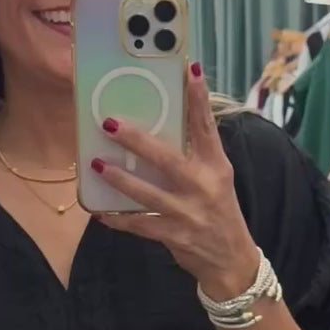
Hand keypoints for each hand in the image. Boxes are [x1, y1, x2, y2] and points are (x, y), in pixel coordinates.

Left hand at [92, 64, 260, 300]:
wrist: (231, 260)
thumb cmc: (219, 212)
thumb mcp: (216, 179)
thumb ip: (195, 155)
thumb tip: (159, 128)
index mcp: (216, 166)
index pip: (207, 126)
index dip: (198, 98)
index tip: (189, 69)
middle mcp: (204, 186)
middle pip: (167, 158)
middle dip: (136, 140)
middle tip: (109, 123)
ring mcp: (189, 213)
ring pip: (148, 193)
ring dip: (120, 179)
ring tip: (97, 165)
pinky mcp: (176, 236)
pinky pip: (140, 225)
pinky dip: (119, 219)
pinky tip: (100, 212)